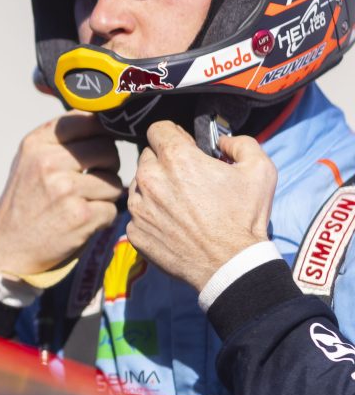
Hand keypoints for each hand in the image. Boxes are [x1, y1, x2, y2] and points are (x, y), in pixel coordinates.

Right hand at [0, 112, 122, 276]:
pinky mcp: (80, 216)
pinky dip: (103, 217)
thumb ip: (61, 138)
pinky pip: (112, 208)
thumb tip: (104, 120)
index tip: (99, 147)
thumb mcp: (30, 159)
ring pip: (114, 181)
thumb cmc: (25, 200)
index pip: (88, 121)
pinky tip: (83, 221)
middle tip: (93, 180)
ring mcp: (65, 189)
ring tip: (84, 202)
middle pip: (108, 150)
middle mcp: (49, 162)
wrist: (7, 246)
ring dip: (106, 195)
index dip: (102, 135)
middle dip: (107, 166)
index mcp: (37, 143)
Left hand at [126, 120, 276, 290]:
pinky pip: (137, 214)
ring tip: (180, 204)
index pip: (158, 129)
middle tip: (186, 179)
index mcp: (176, 158)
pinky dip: (151, 216)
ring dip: (154, 189)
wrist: (231, 266)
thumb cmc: (244, 219)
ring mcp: (139, 208)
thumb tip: (220, 141)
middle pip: (147, 156)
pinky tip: (173, 224)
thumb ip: (240, 143)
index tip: (185, 148)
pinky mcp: (135, 232)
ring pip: (139, 185)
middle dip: (164, 162)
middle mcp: (150, 179)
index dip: (174, 135)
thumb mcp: (260, 170)